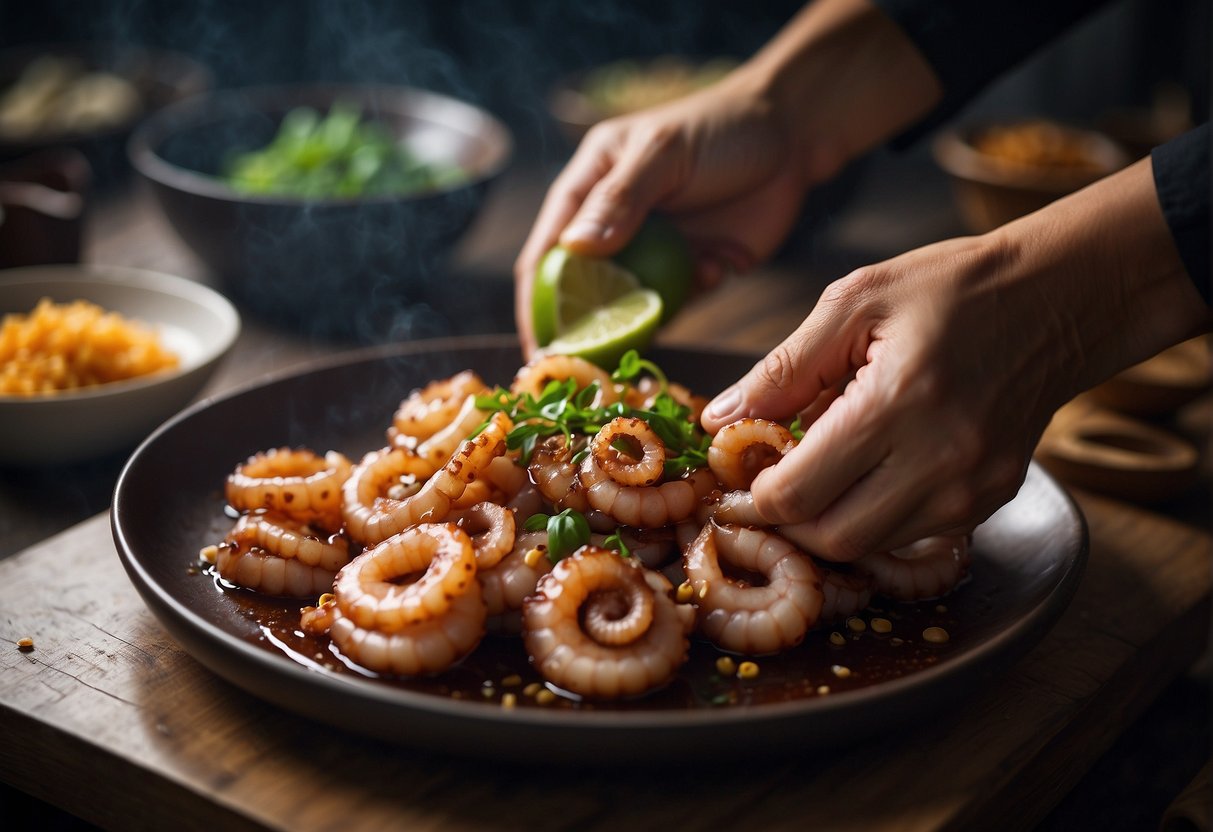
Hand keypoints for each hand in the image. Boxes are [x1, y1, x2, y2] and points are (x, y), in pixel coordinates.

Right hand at [514, 73, 809, 355]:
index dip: (536, 305)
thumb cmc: (718, 128)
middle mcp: (611, 225)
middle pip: (582, 291)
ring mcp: (651, 252)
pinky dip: (695, 292)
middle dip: (587, 329)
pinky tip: (720, 262)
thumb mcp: (663, 154)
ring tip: (680, 295)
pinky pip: (679, 302)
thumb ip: (620, 199)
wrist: (791, 136)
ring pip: (631, 305)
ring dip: (649, 313)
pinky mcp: (689, 270)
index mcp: (587, 188)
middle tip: (593, 365)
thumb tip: (574, 249)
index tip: (539, 352)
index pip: (546, 254)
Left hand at [702, 235, 1058, 558]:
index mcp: (898, 403)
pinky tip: (867, 471)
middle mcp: (940, 461)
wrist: (1058, 299)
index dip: (751, 496)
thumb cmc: (949, 289)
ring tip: (818, 470)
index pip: (796, 494)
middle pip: (829, 538)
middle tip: (765, 482)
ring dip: (827, 521)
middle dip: (784, 520)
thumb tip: (720, 420)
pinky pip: (909, 536)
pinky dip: (873, 516)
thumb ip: (783, 368)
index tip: (734, 477)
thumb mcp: (855, 302)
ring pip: (868, 546)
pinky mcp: (990, 500)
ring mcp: (971, 490)